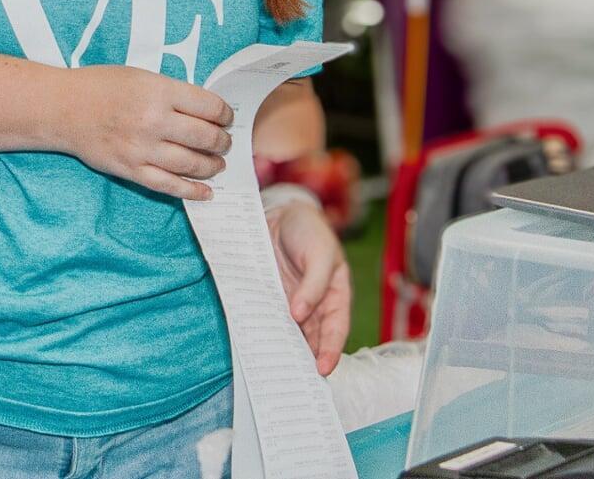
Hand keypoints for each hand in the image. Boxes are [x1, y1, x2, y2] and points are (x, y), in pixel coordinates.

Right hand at [61, 66, 233, 199]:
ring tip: (218, 163)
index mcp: (159, 92)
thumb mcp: (142, 77)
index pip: (209, 107)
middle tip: (225, 142)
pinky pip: (168, 185)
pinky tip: (206, 192)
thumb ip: (172, 93)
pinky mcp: (131, 170)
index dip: (225, 114)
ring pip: (191, 164)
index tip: (226, 117)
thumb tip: (205, 112)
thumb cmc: (102, 87)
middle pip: (205, 137)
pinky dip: (191, 191)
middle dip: (222, 141)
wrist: (63, 108)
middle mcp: (154, 121)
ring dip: (212, 165)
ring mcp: (142, 148)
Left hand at [267, 199, 350, 375]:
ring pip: (290, 333)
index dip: (330, 351)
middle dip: (306, 360)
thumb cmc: (309, 231)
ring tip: (276, 370)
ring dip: (285, 350)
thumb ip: (314, 283)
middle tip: (297, 382)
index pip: (335, 329)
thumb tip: (300, 314)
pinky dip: (265, 332)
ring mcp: (291, 303)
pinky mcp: (270, 297)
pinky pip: (268, 318)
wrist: (281, 212)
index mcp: (335, 295)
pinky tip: (258, 345)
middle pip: (313, 338)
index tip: (322, 370)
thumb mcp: (321, 253)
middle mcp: (314, 305)